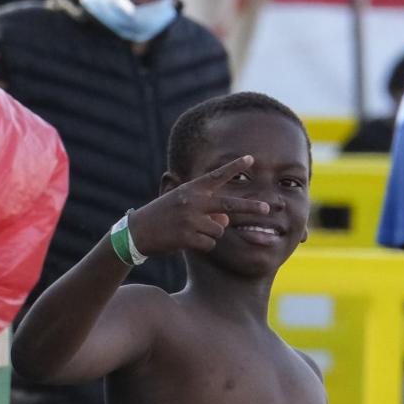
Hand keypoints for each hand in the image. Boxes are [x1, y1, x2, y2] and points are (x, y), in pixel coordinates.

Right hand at [126, 156, 269, 255]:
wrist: (137, 232)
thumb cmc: (162, 216)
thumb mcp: (181, 203)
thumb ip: (205, 207)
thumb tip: (226, 220)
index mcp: (191, 189)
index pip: (216, 175)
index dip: (234, 166)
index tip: (251, 158)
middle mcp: (193, 202)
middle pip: (230, 205)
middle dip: (250, 207)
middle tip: (266, 208)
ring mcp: (191, 219)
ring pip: (219, 230)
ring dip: (211, 234)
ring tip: (191, 232)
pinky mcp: (187, 237)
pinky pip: (209, 244)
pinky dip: (203, 246)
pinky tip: (188, 242)